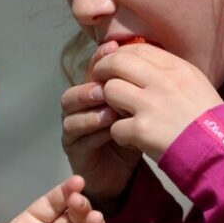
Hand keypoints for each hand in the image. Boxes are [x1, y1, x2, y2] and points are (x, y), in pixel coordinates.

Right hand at [60, 41, 143, 206]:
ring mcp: (72, 130)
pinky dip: (92, 132)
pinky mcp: (74, 150)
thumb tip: (153, 56)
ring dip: (89, 110)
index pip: (92, 70)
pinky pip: (77, 138)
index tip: (114, 48)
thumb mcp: (139, 109)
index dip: (100, 58)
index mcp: (93, 93)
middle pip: (73, 92)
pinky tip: (109, 130)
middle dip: (88, 87)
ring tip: (109, 111)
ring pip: (70, 114)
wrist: (125, 174)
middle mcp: (78, 109)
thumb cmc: (133, 136)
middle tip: (104, 86)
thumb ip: (140, 87)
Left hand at [89, 43, 223, 160]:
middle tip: (100, 82)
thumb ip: (170, 73)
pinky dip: (120, 135)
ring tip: (121, 114)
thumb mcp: (196, 85)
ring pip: (110, 91)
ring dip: (110, 103)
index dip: (121, 54)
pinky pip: (114, 126)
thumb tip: (141, 63)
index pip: (139, 49)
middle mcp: (163, 82)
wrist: (220, 153)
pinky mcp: (142, 130)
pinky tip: (132, 139)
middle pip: (117, 62)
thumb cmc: (208, 122)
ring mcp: (151, 105)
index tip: (114, 64)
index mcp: (178, 69)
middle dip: (103, 71)